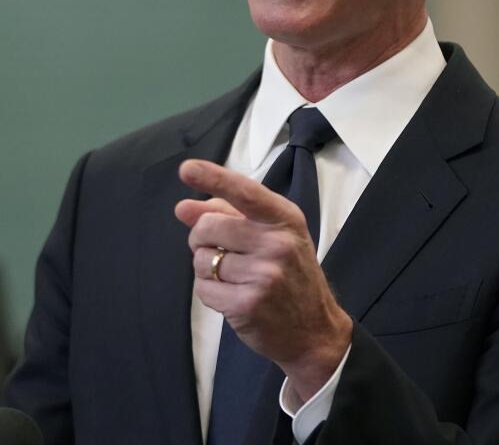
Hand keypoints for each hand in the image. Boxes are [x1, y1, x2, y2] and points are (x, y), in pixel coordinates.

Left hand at [174, 159, 352, 403]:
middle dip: (201, 238)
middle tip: (218, 250)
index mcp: (285, 219)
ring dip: (207, 269)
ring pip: (202, 260)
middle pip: (209, 226)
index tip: (187, 169)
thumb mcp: (273, 238)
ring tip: (233, 278)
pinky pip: (203, 289)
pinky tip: (232, 296)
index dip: (213, 178)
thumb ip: (230, 216)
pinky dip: (209, 292)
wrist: (314, 330)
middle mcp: (277, 243)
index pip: (244, 191)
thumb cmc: (291, 276)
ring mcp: (264, 274)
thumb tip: (184, 207)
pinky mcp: (247, 304)